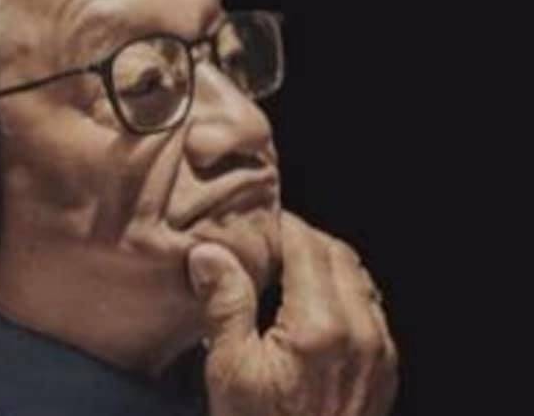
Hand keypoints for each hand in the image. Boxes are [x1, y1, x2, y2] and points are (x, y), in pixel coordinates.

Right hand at [187, 211, 398, 415]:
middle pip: (338, 254)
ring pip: (358, 277)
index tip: (260, 222)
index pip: (308, 247)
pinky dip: (344, 288)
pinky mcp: (384, 368)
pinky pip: (370, 307)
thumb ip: (226, 303)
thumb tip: (209, 252)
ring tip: (291, 263)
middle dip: (305, 238)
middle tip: (272, 238)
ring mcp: (378, 351)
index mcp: (320, 326)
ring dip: (327, 260)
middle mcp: (360, 331)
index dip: (284, 226)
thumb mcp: (230, 370)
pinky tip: (314, 300)